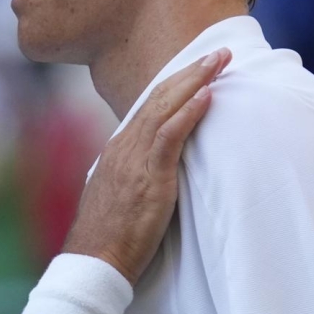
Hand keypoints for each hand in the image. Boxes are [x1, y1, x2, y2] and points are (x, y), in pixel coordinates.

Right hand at [62, 50, 226, 282]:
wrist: (94, 261)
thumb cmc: (111, 237)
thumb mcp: (122, 195)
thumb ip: (138, 174)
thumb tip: (158, 166)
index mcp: (119, 149)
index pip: (149, 105)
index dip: (176, 84)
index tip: (199, 69)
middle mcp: (124, 146)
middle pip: (158, 97)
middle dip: (189, 72)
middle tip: (218, 53)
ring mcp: (133, 160)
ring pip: (164, 108)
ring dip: (194, 81)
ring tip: (219, 62)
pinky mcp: (147, 177)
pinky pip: (168, 136)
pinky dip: (188, 112)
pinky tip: (206, 95)